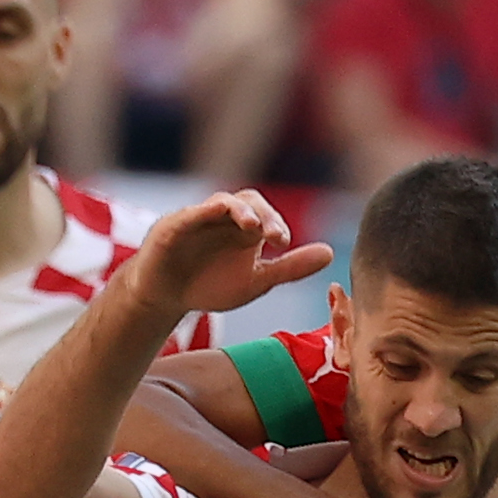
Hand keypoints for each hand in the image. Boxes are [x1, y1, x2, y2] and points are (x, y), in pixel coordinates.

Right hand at [131, 189, 332, 319]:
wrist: (167, 296)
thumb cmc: (211, 285)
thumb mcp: (256, 281)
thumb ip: (290, 267)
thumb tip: (330, 254)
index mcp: (246, 229)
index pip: (266, 216)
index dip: (276, 224)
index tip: (283, 243)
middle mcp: (225, 218)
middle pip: (248, 202)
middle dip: (263, 215)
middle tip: (275, 236)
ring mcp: (199, 219)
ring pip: (221, 203)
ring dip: (237, 210)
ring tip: (251, 225)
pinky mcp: (174, 226)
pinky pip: (189, 214)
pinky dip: (202, 213)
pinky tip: (212, 215)